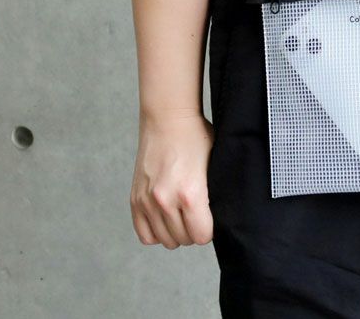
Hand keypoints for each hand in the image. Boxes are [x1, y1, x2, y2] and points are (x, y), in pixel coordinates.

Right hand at [130, 109, 214, 247]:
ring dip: (176, 232)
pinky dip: (157, 232)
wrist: (168, 120)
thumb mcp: (215, 164)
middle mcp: (166, 201)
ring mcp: (147, 202)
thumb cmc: (196, 138)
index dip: (210, 228)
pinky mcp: (135, 200)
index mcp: (191, 194)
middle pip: (183, 239)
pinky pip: (145, 235)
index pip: (201, 236)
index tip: (211, 216)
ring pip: (165, 240)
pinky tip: (166, 217)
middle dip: (193, 229)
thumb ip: (215, 194)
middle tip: (198, 212)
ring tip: (183, 213)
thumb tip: (223, 216)